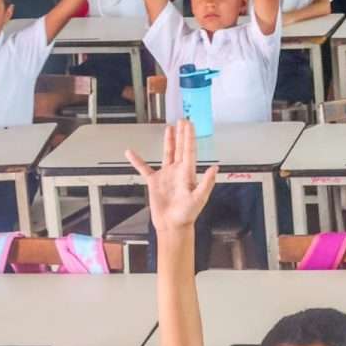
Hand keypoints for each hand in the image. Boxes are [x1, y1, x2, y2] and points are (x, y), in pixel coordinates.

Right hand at [124, 120, 219, 241]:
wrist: (172, 225)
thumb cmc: (187, 215)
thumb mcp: (199, 198)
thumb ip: (207, 182)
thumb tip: (215, 168)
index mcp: (188, 173)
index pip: (189, 150)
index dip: (189, 136)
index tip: (189, 124)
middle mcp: (178, 171)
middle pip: (180, 148)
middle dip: (181, 134)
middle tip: (183, 120)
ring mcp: (166, 175)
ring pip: (167, 153)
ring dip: (168, 141)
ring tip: (169, 128)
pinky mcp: (154, 182)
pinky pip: (144, 168)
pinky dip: (137, 161)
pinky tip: (130, 153)